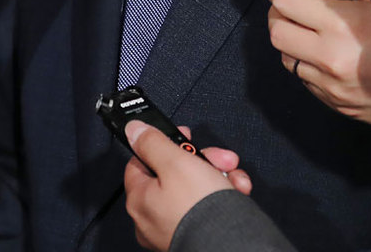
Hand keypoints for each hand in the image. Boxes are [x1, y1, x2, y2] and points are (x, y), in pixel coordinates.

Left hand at [123, 121, 250, 251]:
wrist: (228, 243)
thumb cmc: (197, 208)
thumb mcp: (175, 161)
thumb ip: (152, 142)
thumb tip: (134, 130)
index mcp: (140, 199)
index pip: (142, 161)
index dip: (163, 143)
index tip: (182, 135)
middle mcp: (152, 217)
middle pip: (174, 173)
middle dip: (202, 160)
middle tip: (218, 157)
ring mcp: (173, 227)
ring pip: (194, 188)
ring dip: (217, 175)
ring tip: (233, 176)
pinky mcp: (194, 234)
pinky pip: (205, 207)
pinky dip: (223, 194)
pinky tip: (236, 190)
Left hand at [266, 0, 370, 134]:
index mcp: (341, 26)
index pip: (285, 0)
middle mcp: (330, 59)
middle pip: (276, 31)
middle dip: (279, 14)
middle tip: (292, 6)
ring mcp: (330, 86)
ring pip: (287, 58)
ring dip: (293, 41)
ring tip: (312, 31)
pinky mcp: (335, 104)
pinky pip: (306, 80)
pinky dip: (309, 64)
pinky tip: (329, 55)